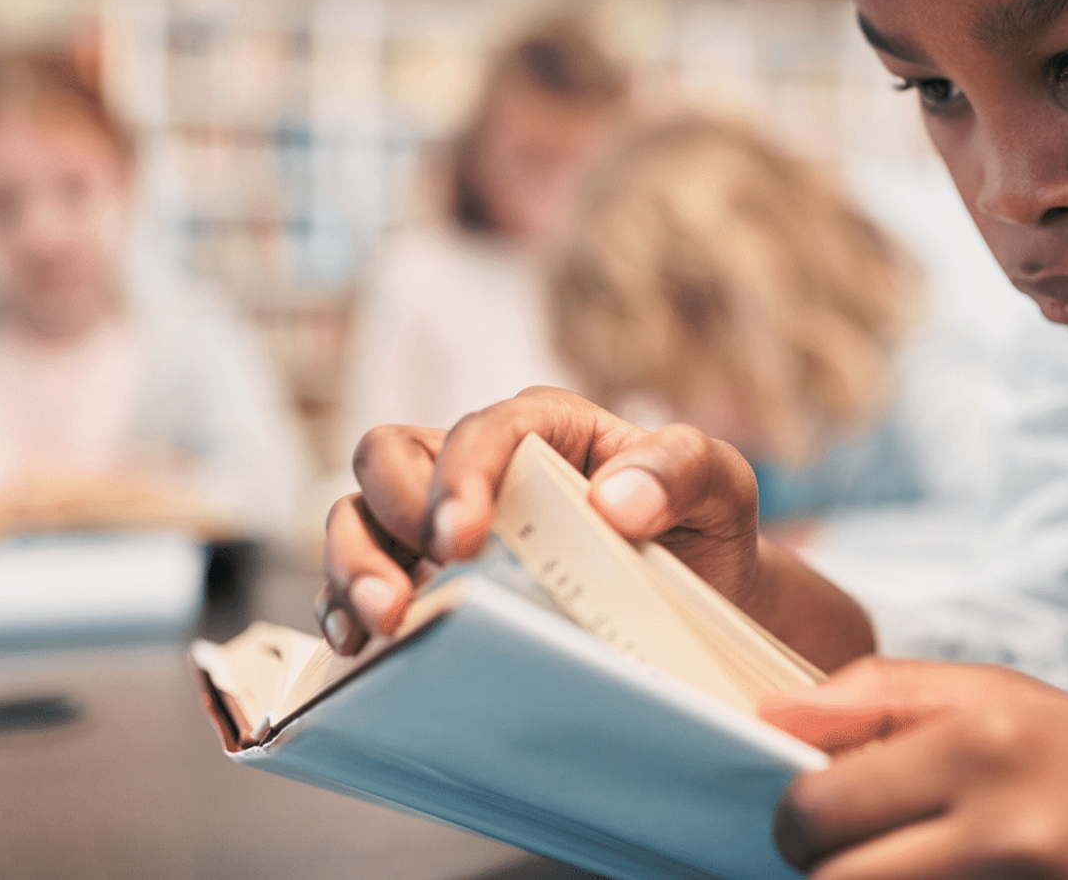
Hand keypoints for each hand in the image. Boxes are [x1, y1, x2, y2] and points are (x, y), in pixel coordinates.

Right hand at [315, 386, 872, 668]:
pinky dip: (345, 602)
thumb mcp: (721, 486)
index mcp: (547, 425)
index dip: (458, 476)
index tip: (461, 540)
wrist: (706, 595)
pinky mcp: (432, 571)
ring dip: (352, 564)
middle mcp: (485, 460)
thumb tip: (612, 500)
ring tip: (378, 625)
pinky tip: (363, 644)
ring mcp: (449, 515)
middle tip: (405, 597)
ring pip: (359, 511)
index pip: (482, 429)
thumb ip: (679, 470)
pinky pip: (362, 572)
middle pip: (390, 455)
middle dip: (387, 520)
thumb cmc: (706, 527)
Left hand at [763, 658, 1067, 879]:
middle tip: (850, 859)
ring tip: (907, 863)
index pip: (818, 807)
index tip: (814, 820)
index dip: (797, 822)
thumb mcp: (996, 695)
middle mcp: (1008, 828)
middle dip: (823, 875)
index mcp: (981, 743)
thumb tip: (771, 717)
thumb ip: (877, 699)